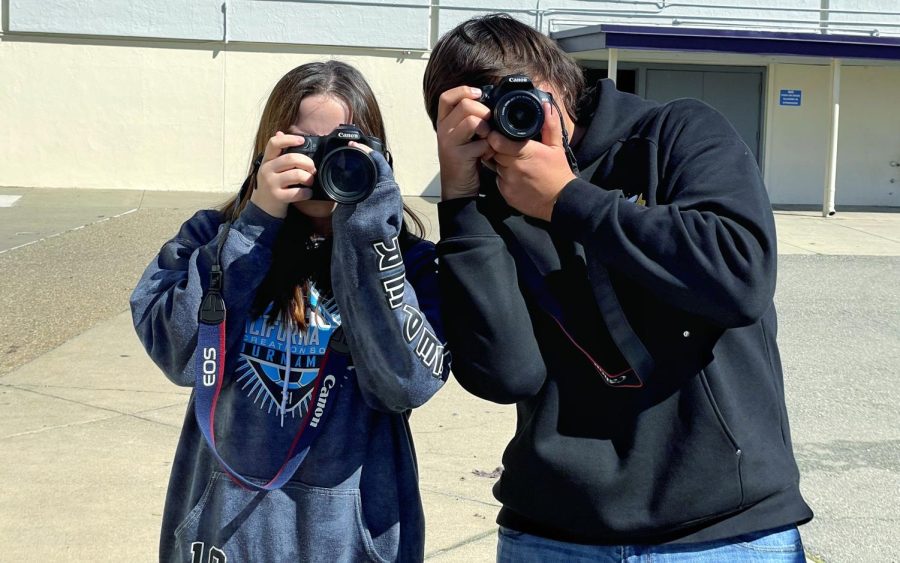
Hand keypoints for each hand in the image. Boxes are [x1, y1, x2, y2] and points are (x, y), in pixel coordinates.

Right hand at [250, 131, 315, 217]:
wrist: (262, 208)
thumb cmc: (272, 184)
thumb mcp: (271, 167)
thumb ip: (277, 153)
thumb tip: (279, 132)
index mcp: (267, 160)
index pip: (274, 143)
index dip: (289, 139)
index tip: (302, 140)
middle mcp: (267, 170)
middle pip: (291, 158)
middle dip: (307, 162)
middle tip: (312, 169)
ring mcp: (271, 184)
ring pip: (297, 175)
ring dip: (309, 178)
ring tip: (310, 181)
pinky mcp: (277, 197)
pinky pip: (298, 192)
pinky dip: (307, 193)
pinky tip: (307, 193)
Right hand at [435, 86, 495, 200]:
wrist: (458, 188)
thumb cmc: (465, 160)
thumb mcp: (463, 136)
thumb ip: (469, 119)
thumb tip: (487, 102)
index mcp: (443, 122)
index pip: (447, 97)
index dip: (463, 91)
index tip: (479, 94)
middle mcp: (443, 130)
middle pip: (465, 105)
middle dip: (484, 111)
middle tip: (489, 124)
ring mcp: (448, 143)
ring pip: (473, 120)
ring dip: (486, 129)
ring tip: (486, 139)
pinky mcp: (458, 156)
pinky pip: (481, 142)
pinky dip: (488, 147)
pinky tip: (486, 155)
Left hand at [489, 101, 576, 220]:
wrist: (561, 202)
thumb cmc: (559, 173)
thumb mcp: (557, 147)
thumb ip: (550, 126)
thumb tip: (546, 106)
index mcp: (526, 152)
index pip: (497, 141)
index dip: (494, 136)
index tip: (497, 134)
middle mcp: (514, 167)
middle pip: (494, 152)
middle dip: (497, 149)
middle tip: (509, 149)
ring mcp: (509, 182)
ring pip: (495, 166)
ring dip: (501, 163)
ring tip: (516, 164)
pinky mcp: (506, 194)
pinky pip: (498, 181)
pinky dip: (504, 178)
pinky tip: (517, 177)